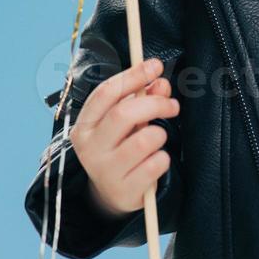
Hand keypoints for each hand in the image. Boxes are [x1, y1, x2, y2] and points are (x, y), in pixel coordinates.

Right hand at [69, 57, 179, 216]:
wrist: (112, 193)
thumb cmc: (120, 146)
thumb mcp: (126, 121)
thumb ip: (142, 98)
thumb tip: (160, 83)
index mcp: (85, 125)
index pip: (106, 92)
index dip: (133, 75)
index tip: (155, 65)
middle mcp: (90, 148)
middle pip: (124, 113)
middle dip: (155, 104)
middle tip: (172, 105)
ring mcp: (105, 171)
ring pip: (144, 140)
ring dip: (160, 133)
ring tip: (158, 138)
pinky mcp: (124, 191)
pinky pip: (155, 164)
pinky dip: (163, 158)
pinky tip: (156, 160)